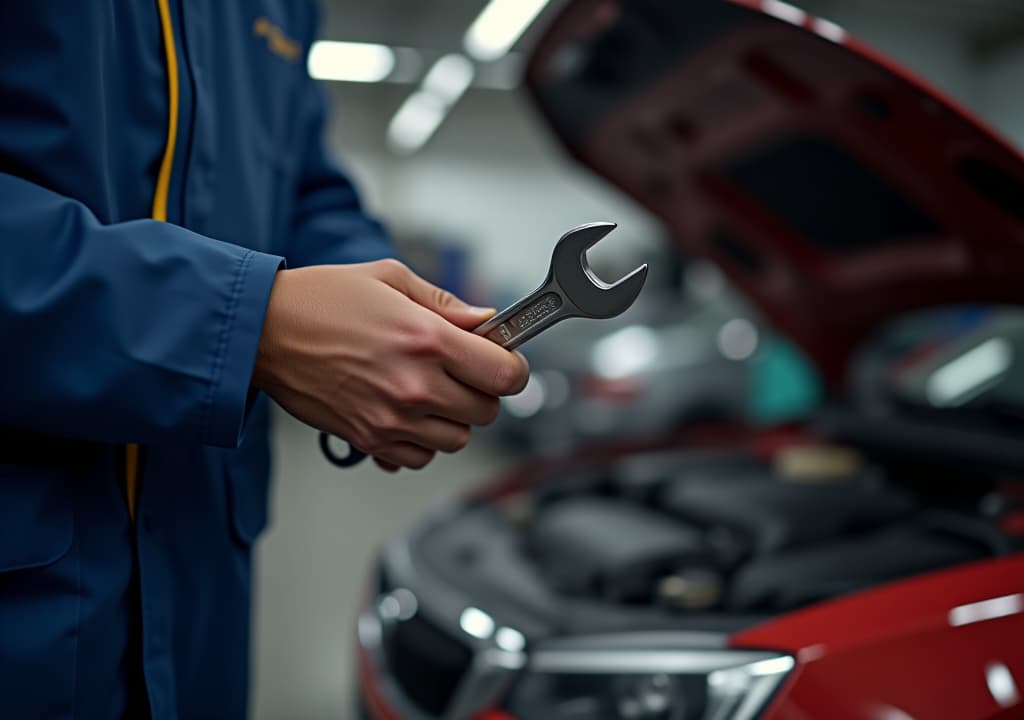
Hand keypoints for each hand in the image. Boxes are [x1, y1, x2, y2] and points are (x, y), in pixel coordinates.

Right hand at [252, 260, 528, 470]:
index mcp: (426, 339)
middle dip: (482, 392)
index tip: (505, 361)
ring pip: (457, 440)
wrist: (262, 332)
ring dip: (453, 419)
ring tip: (430, 392)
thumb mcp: (389, 278)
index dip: (513, 369)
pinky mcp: (368, 439)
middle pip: (487, 412)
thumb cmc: (319, 300)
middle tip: (462, 372)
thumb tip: (484, 321)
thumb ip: (444, 303)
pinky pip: (419, 458)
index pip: (505, 375)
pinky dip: (421, 441)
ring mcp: (391, 417)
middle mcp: (413, 384)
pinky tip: (406, 412)